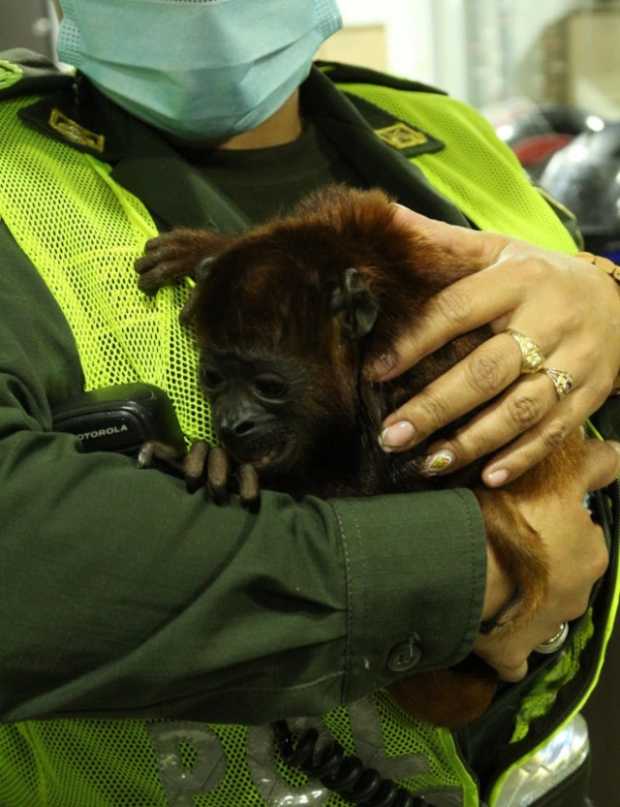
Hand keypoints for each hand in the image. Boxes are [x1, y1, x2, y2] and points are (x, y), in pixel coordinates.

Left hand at [370, 206, 619, 486]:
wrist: (619, 301)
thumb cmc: (539, 277)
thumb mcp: (498, 250)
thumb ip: (443, 242)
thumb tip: (381, 214)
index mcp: (517, 279)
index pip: (456, 311)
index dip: (413, 342)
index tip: (374, 370)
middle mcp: (548, 320)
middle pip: (485, 370)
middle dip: (435, 406)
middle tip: (391, 434)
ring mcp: (575, 361)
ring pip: (520, 408)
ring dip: (472, 440)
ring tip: (427, 462)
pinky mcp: (591, 393)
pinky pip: (555, 431)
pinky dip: (521, 456)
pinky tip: (486, 477)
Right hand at [474, 439, 618, 681]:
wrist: (463, 566)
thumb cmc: (509, 515)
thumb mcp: (558, 476)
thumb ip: (593, 465)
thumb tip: (619, 451)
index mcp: (590, 553)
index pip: (585, 535)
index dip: (562, 523)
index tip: (536, 517)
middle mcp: (578, 595)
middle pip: (563, 575)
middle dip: (544, 564)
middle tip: (507, 544)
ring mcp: (546, 628)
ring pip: (540, 610)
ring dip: (523, 598)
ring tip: (489, 579)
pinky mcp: (513, 655)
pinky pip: (513, 654)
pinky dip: (506, 644)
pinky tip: (488, 628)